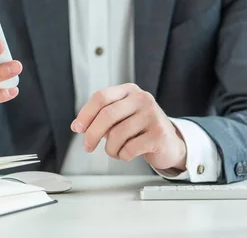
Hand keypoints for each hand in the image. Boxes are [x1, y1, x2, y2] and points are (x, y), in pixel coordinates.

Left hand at [71, 83, 186, 170]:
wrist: (169, 143)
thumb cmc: (139, 129)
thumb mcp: (120, 117)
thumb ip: (100, 117)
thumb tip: (77, 126)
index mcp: (129, 91)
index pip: (100, 97)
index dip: (85, 114)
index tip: (77, 128)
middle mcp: (142, 99)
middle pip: (107, 115)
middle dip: (92, 134)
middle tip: (87, 146)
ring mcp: (152, 115)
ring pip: (117, 134)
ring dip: (110, 149)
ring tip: (114, 151)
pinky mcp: (159, 134)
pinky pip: (129, 148)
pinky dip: (122, 155)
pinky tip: (126, 154)